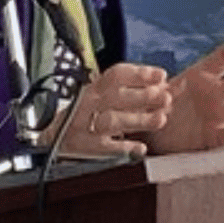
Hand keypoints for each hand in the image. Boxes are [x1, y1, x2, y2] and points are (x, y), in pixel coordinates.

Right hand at [49, 63, 170, 156]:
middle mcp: (89, 103)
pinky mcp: (84, 146)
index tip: (161, 76)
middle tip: (165, 98)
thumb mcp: (107, 98)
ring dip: (137, 119)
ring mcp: (84, 125)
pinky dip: (123, 148)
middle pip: (115, 96)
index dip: (139, 74)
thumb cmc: (89, 115)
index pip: (116, 75)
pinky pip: (103, 147)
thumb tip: (170, 86)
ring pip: (111, 120)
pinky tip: (140, 148)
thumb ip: (137, 92)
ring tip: (160, 120)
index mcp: (96, 88)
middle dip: (143, 96)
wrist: (53, 137)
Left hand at [141, 38, 223, 154]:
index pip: (221, 60)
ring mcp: (217, 116)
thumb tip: (164, 92)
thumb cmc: (156, 104)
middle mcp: (215, 94)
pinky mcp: (212, 138)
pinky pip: (223, 137)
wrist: (152, 132)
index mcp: (201, 76)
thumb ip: (159, 91)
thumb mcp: (154, 92)